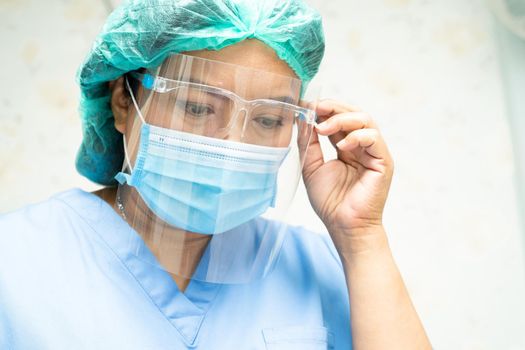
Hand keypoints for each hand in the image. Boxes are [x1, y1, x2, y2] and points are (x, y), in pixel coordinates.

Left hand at [300, 99, 393, 241]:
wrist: (344, 226)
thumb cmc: (330, 202)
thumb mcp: (312, 167)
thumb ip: (308, 144)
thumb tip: (302, 119)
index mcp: (347, 147)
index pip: (339, 119)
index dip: (324, 109)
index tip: (306, 106)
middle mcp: (362, 146)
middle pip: (354, 113)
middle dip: (333, 107)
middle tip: (315, 108)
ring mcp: (374, 152)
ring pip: (365, 120)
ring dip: (342, 119)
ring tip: (322, 128)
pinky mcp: (383, 161)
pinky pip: (374, 138)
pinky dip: (357, 136)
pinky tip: (342, 145)